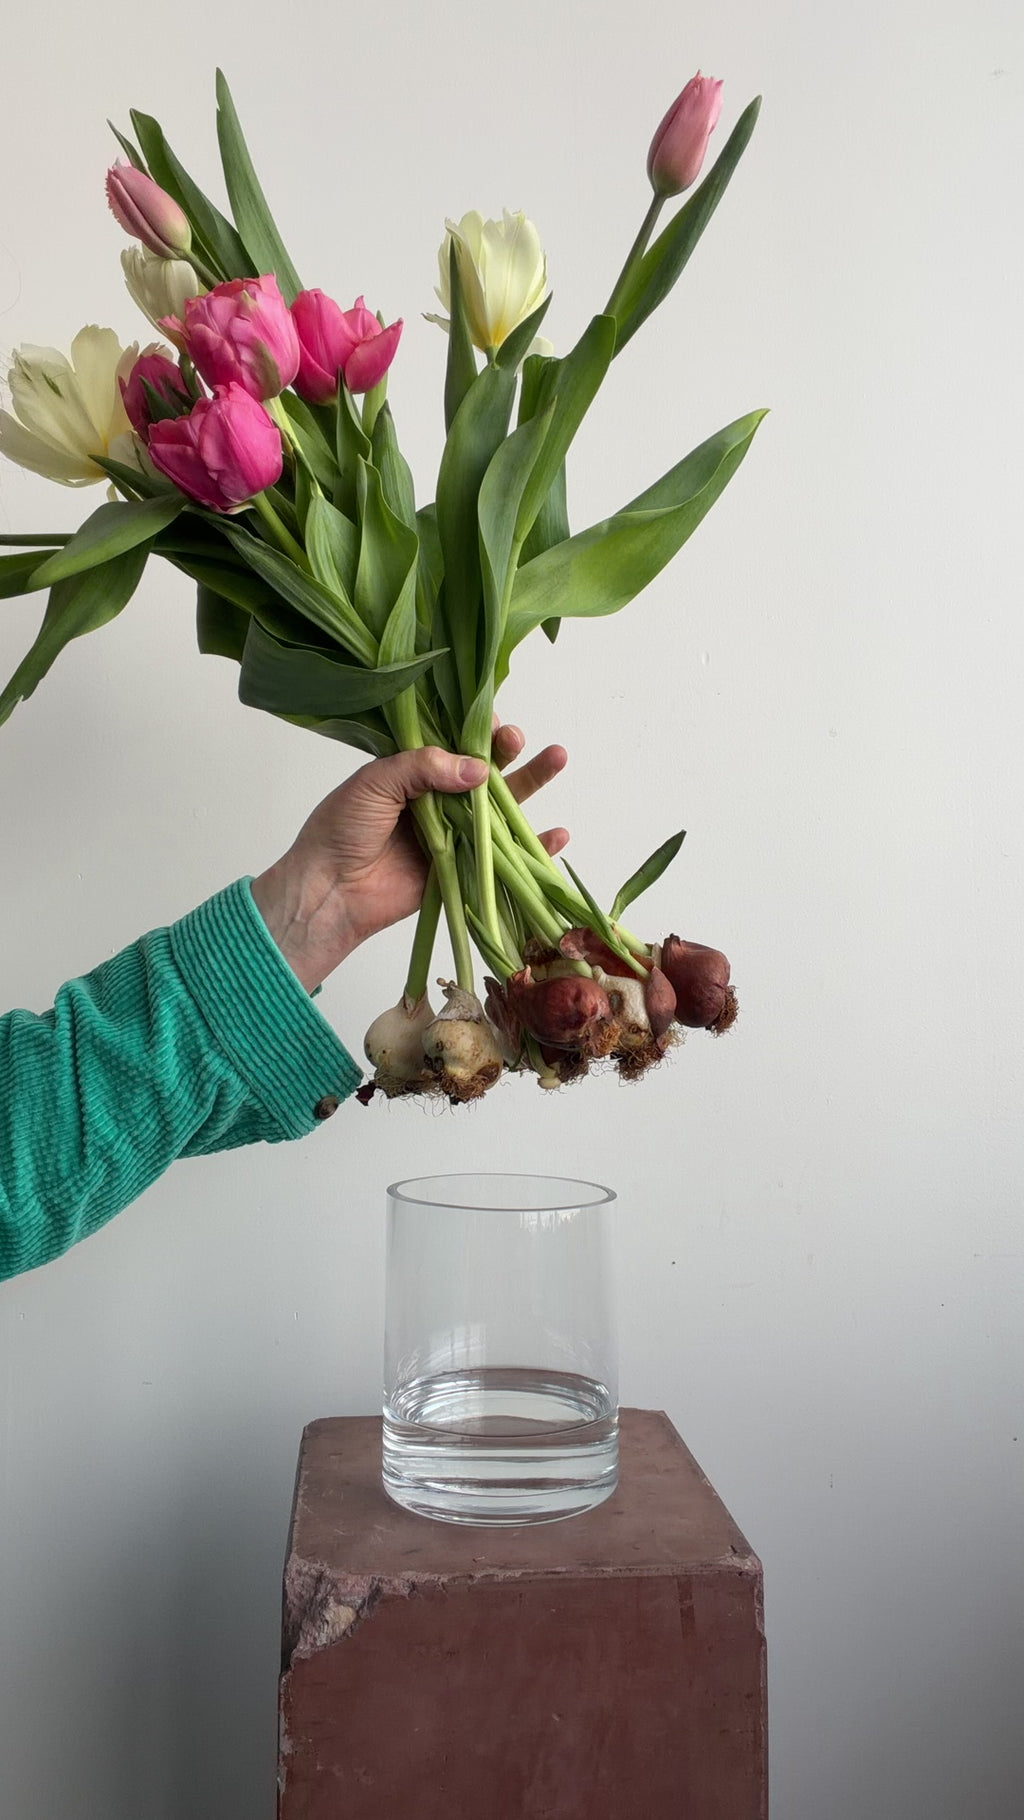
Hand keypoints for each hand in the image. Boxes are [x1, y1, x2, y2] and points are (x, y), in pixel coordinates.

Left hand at [251, 725, 567, 991]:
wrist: (330, 891)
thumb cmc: (340, 830)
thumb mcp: (375, 783)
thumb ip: (423, 767)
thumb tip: (478, 769)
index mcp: (413, 769)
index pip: (454, 741)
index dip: (478, 730)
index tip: (497, 725)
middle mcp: (438, 797)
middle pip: (486, 770)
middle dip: (509, 752)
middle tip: (523, 741)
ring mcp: (454, 833)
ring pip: (501, 807)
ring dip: (532, 784)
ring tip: (558, 759)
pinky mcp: (464, 868)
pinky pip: (505, 856)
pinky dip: (534, 847)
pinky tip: (559, 835)